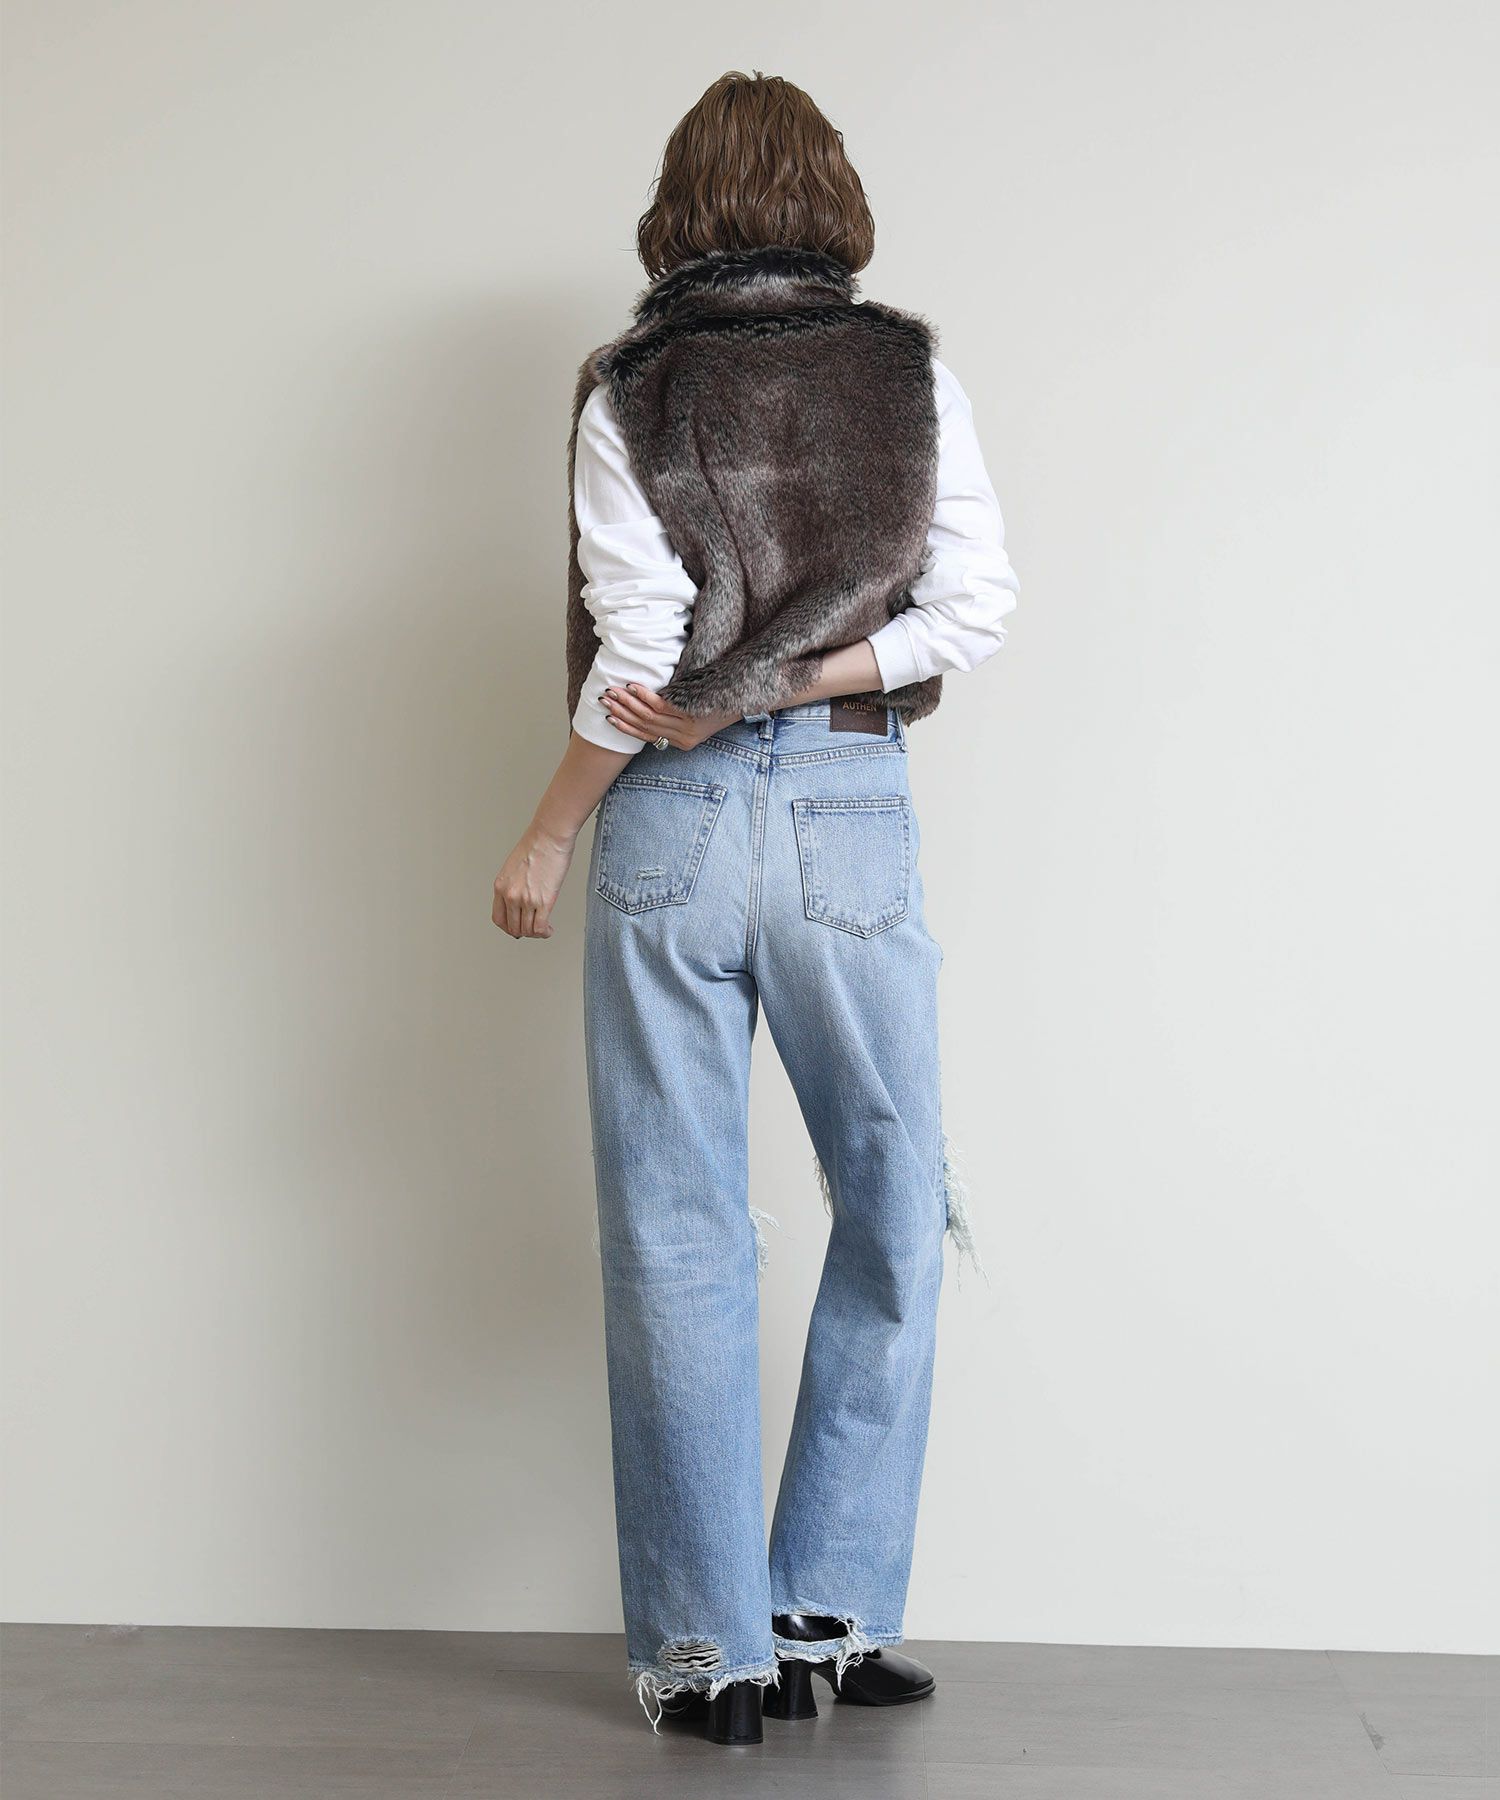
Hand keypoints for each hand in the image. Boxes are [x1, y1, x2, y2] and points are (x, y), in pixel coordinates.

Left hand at [492, 824, 575, 939]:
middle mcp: (510, 895)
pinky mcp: (544, 901)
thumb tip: (520, 898)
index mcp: (500, 886)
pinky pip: (540, 927)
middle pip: (513, 927)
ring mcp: (526, 899)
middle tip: (532, 929)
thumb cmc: (536, 844)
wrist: (549, 835)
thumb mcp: (513, 867)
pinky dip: (544, 932)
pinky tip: (548, 929)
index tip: (516, 928)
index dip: (508, 927)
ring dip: (535, 933)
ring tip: (543, 928)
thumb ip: (513, 885)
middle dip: (523, 931)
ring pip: (527, 930)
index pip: (498, 918)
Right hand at [602, 683, 739, 749]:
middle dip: (621, 712)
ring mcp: (687, 728)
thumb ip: (680, 716)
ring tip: (613, 693)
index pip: (647, 737)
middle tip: (604, 701)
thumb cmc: (723, 701)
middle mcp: (683, 739)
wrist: (749, 698)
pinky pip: (662, 707)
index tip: (609, 716)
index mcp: (683, 742)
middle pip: (644, 726)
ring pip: (649, 717)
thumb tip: (657, 705)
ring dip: (628, 704)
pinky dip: (644, 697)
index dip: (626, 727)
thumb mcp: (700, 714)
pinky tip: (633, 687)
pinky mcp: (691, 716)